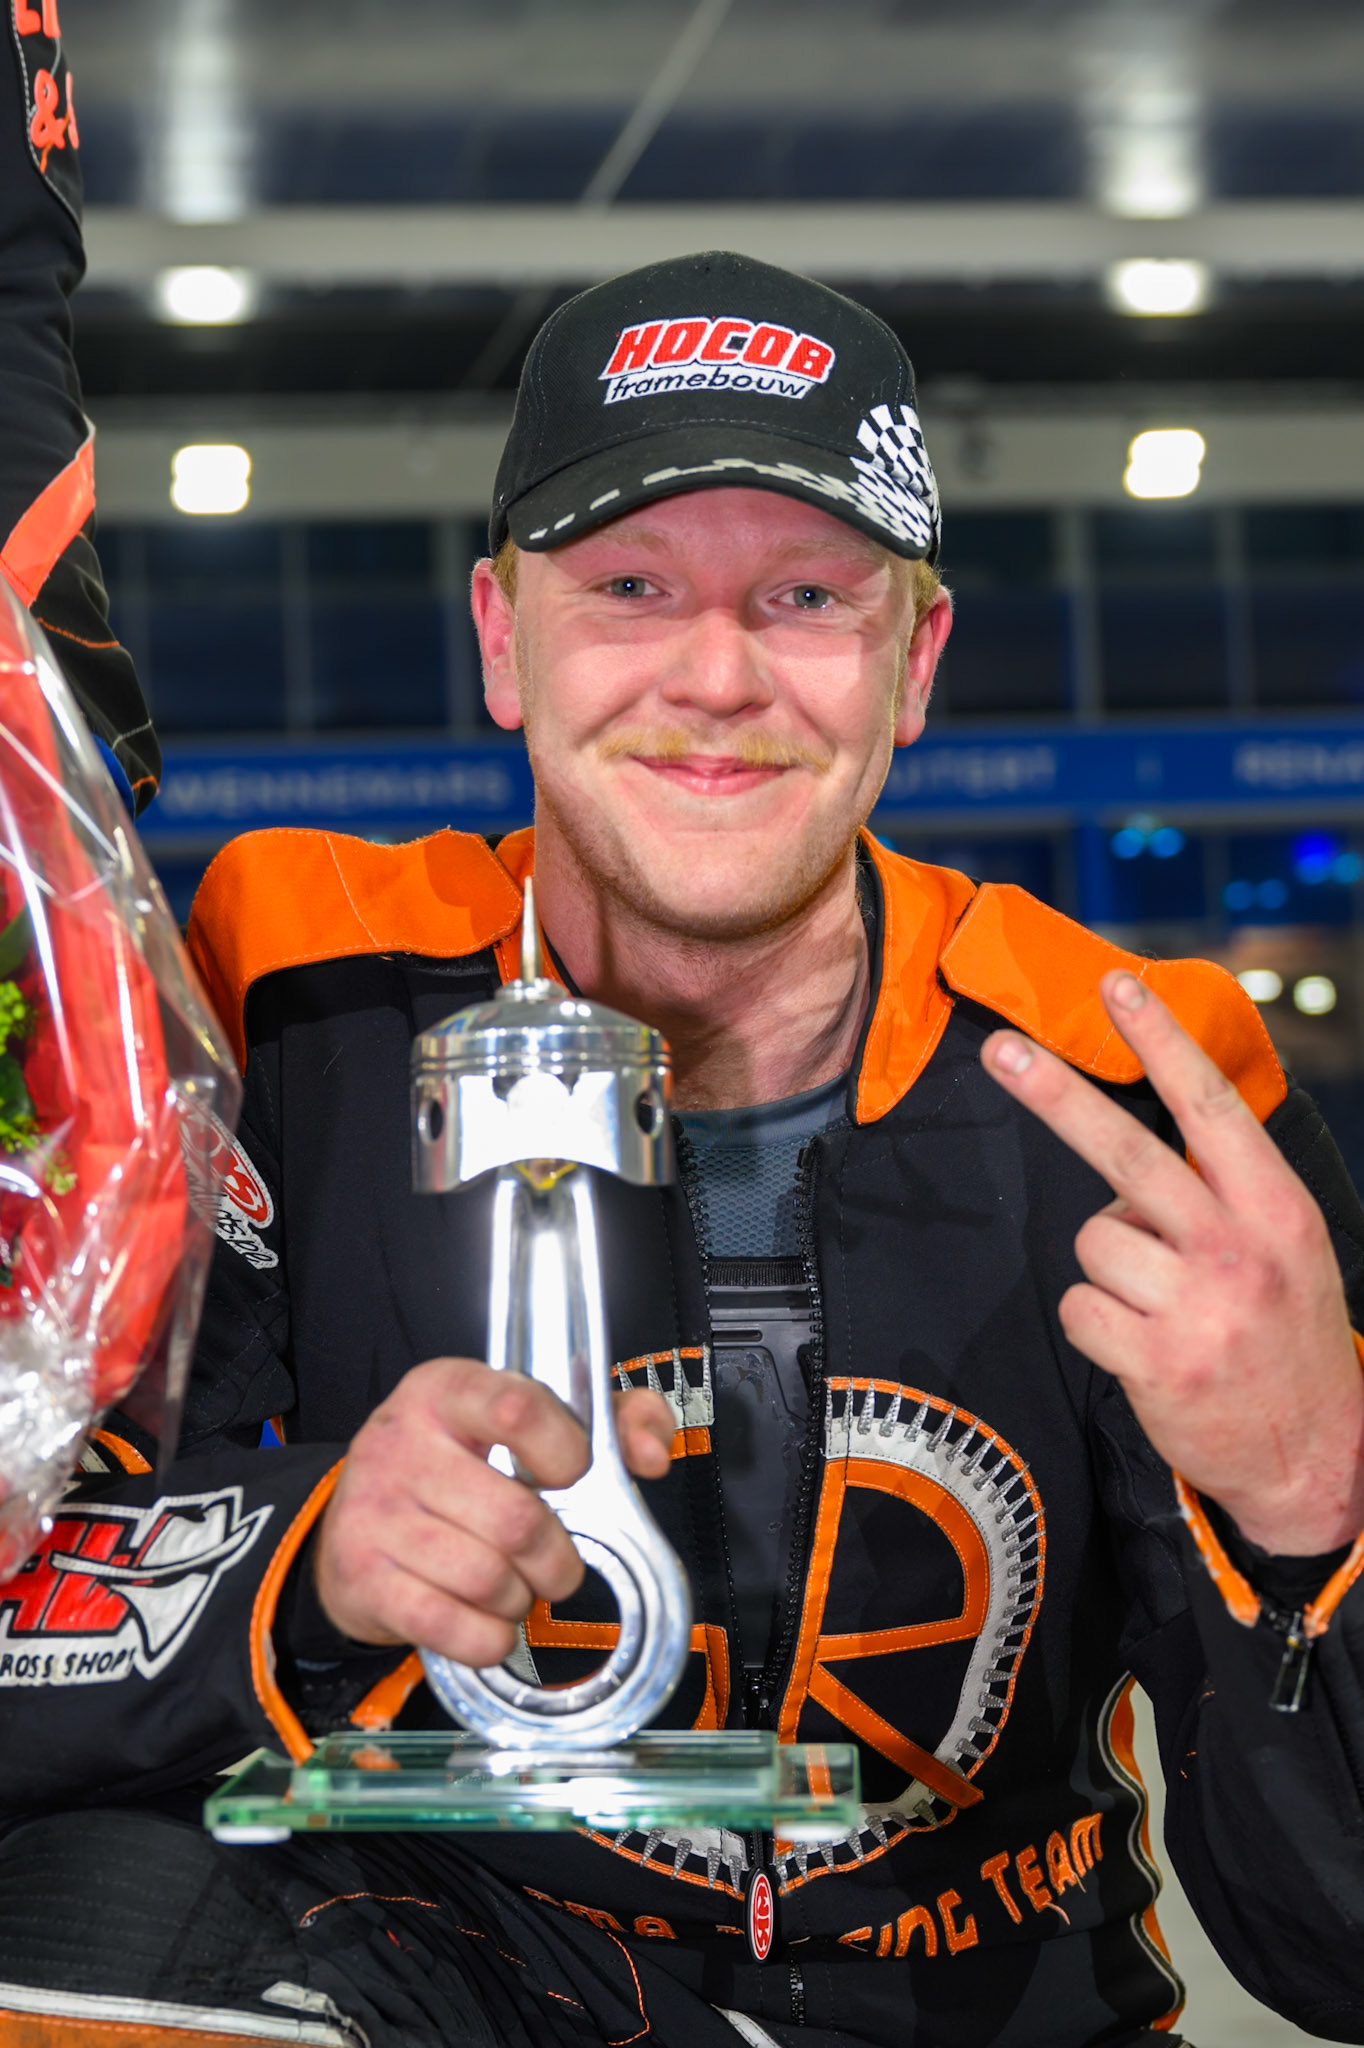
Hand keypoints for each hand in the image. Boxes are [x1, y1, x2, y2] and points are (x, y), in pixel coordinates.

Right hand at [314, 1358, 673, 1664]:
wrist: (352, 1526)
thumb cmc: (462, 1469)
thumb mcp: (529, 1423)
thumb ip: (611, 1421)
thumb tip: (651, 1454)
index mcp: (447, 1391)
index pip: (516, 1410)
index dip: (566, 1453)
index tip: (572, 1474)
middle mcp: (401, 1443)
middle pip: (516, 1520)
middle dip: (555, 1558)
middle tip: (552, 1561)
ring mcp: (375, 1511)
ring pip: (488, 1580)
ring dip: (518, 1598)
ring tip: (510, 1585)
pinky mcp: (361, 1577)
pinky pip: (450, 1626)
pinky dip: (487, 1638)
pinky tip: (484, 1621)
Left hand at [982, 970, 1363, 1555]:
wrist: (1318, 1459)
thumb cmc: (1286, 1337)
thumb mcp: (1287, 1248)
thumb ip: (1223, 1193)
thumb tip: (1124, 1158)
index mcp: (1275, 1208)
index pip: (1210, 1106)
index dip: (1161, 1041)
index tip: (1117, 986)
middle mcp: (1237, 1249)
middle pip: (1126, 1153)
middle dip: (1055, 1094)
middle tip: (1000, 1050)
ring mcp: (1197, 1307)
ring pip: (1093, 1240)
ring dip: (1108, 1268)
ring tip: (1157, 1303)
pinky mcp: (1154, 1361)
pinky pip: (1079, 1307)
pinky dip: (1097, 1324)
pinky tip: (1143, 1346)